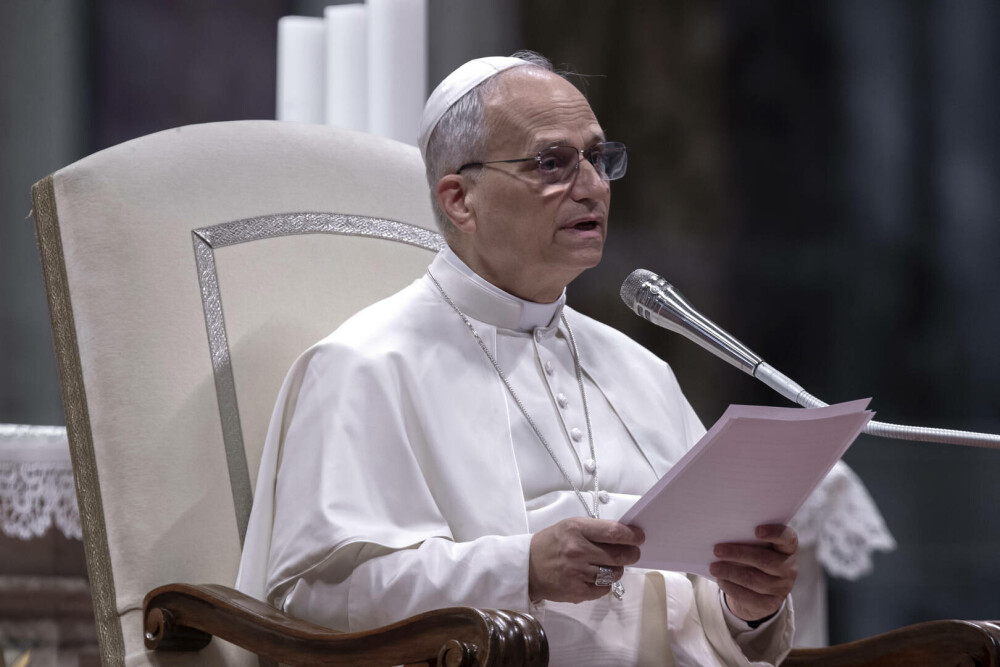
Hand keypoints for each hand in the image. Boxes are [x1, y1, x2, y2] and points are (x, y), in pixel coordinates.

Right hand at [528, 517, 644, 602]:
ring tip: (608, 565)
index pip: (614, 533)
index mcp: (576, 529)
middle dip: (632, 554)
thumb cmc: (551, 543)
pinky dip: (605, 583)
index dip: (632, 536)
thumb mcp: (570, 527)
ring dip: (617, 569)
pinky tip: (596, 577)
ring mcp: (578, 573)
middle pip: (619, 555)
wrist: (527, 567)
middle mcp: (578, 551)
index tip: (640, 537)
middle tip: (633, 553)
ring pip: (614, 573)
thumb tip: (625, 534)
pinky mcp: (577, 592)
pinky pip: (604, 588)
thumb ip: (595, 530)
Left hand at [710, 524, 797, 621]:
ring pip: (753, 579)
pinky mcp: (771, 604)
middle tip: (717, 550)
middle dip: (738, 554)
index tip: (756, 530)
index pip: (787, 538)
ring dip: (730, 572)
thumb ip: (748, 538)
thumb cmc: (755, 558)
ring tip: (714, 567)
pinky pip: (749, 597)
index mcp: (788, 548)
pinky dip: (731, 587)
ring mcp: (782, 588)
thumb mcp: (757, 547)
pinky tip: (721, 580)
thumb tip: (723, 533)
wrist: (760, 590)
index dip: (774, 533)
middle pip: (764, 560)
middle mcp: (789, 568)